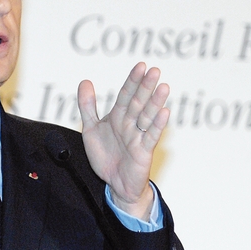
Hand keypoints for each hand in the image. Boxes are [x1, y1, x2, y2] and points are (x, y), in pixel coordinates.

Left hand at [77, 62, 169, 219]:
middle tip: (155, 70)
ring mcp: (138, 136)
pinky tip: (165, 112)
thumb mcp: (91, 129)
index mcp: (118, 116)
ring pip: (147, 116)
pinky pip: (151, 136)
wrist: (114, 184)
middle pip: (138, 102)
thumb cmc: (105, 156)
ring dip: (155, 102)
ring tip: (164, 87)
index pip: (126, 95)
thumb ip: (88, 106)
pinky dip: (157, 125)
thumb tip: (85, 81)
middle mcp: (129, 124)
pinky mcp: (144, 151)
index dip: (132, 81)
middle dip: (145, 87)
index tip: (141, 65)